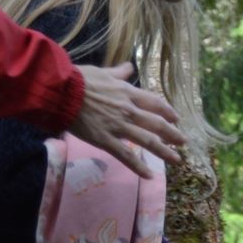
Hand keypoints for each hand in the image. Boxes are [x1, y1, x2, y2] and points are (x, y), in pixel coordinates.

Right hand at [67, 63, 183, 173]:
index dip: (168, 112)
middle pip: (157, 124)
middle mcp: (128, 110)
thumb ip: (118, 73)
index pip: (155, 103)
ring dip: (165, 152)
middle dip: (173, 134)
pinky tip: (149, 175)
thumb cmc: (76, 79)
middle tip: (183, 142)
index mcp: (127, 92)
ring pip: (148, 141)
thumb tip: (129, 67)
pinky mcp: (105, 140)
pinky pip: (126, 156)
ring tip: (176, 160)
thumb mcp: (101, 72)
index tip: (176, 119)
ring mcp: (118, 126)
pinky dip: (139, 167)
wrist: (59, 91)